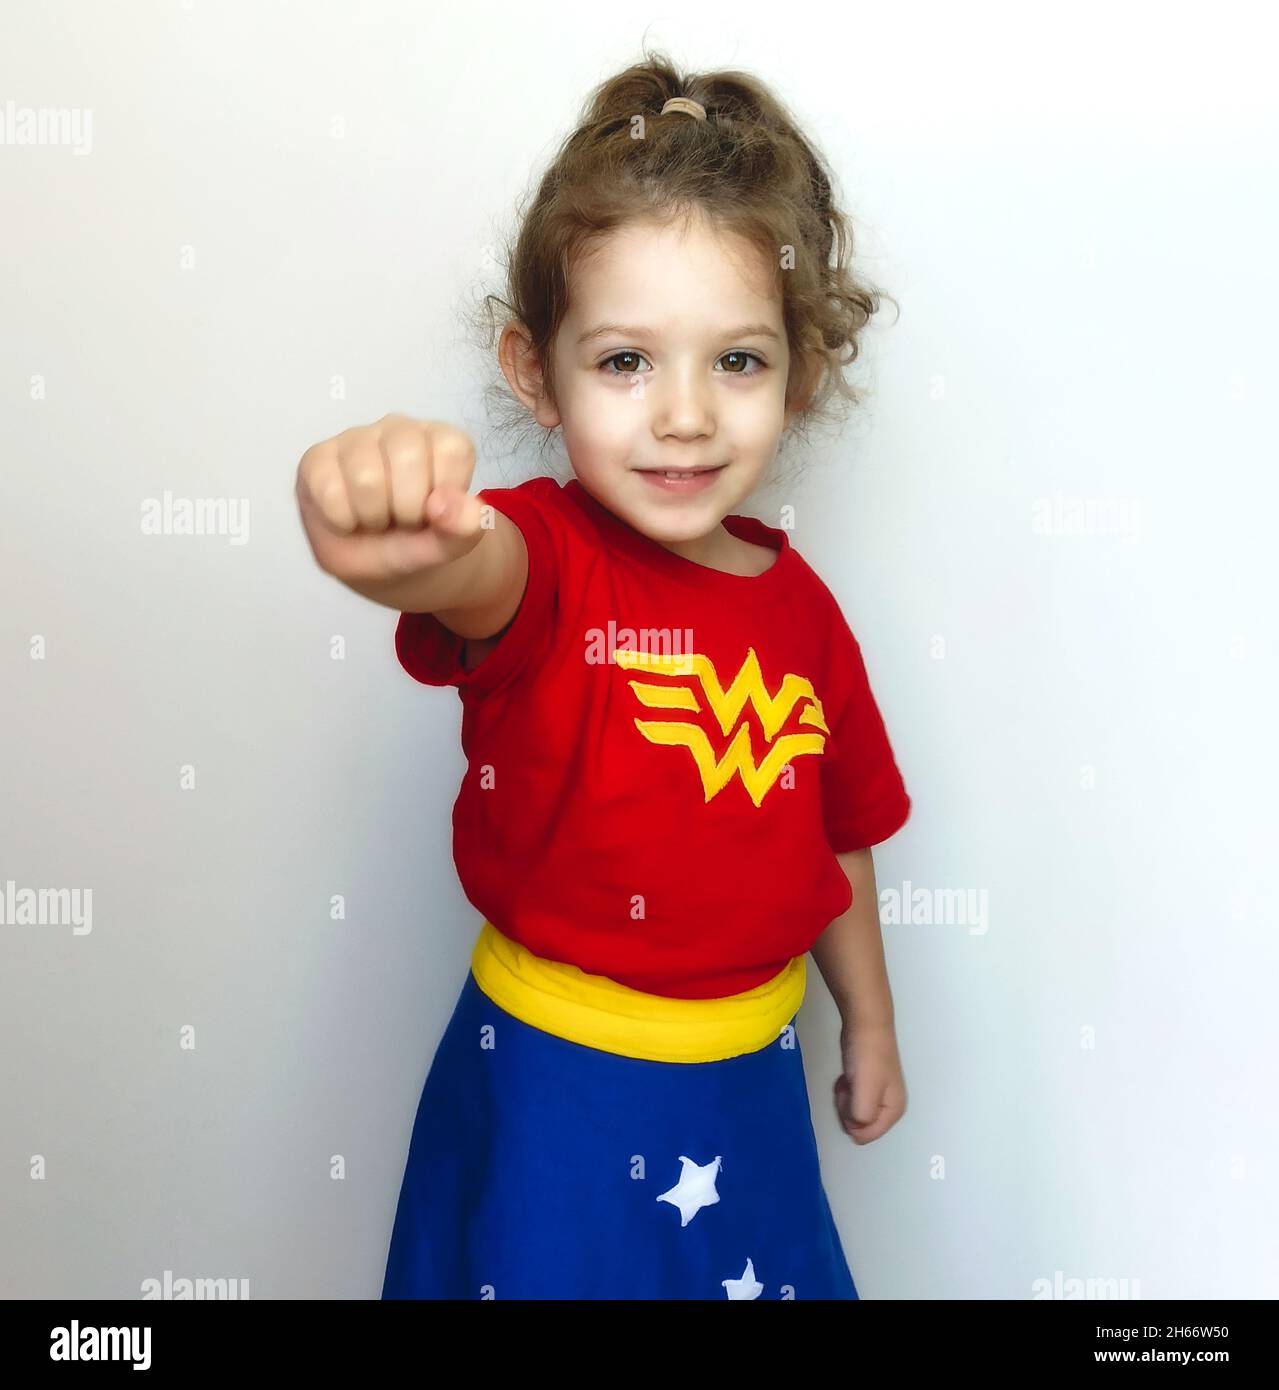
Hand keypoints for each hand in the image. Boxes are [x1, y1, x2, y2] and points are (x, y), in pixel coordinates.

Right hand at [295, 414, 488, 584]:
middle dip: (407, 509)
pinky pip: (328, 487)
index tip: (437, 514)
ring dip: (373, 516)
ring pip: (365, 475)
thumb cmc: (418, 543)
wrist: (377, 567)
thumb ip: (463, 527)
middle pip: (407, 456)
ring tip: (376, 520)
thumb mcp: (450, 546)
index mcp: (443, 441)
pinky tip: (348, 519)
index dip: (446, 497)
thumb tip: (442, 504)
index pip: (452, 450)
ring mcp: (357, 439)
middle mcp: (401, 430)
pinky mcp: (318, 457)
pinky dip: (342, 518)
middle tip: (403, 521)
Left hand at [833, 1023, 906, 1143]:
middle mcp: (889, 1107)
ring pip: (852, 1111)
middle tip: (849, 1085)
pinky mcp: (866, 1085)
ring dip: (845, 1097)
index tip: (851, 1096)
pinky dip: (845, 1089)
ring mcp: (878, 1095)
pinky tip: (847, 1075)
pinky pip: (850, 1098)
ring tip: (849, 1077)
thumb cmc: (867, 1058)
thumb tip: (855, 1128)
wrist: (866, 1024)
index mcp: (894, 1111)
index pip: (866, 1135)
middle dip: (847, 1107)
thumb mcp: (866, 1092)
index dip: (851, 1118)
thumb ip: (862, 1117)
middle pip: (859, 1125)